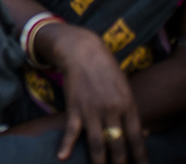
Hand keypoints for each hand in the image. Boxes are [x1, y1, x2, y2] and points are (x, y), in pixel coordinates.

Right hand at [49, 24, 148, 163]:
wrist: (83, 52)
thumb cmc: (106, 70)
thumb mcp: (125, 88)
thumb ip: (130, 111)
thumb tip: (142, 132)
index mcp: (128, 105)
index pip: (137, 138)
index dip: (140, 156)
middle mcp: (112, 110)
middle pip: (118, 144)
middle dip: (120, 162)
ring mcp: (92, 109)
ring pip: (98, 142)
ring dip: (100, 160)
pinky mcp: (74, 107)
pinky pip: (72, 130)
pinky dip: (66, 145)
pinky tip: (62, 157)